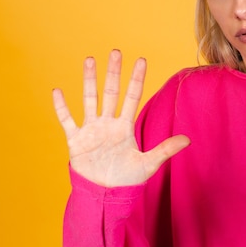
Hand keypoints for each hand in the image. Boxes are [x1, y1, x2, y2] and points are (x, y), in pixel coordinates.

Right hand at [53, 50, 189, 186]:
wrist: (105, 194)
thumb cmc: (127, 179)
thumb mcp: (148, 164)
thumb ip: (165, 149)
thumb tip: (188, 139)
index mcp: (125, 126)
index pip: (132, 96)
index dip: (136, 79)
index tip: (141, 60)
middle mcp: (108, 123)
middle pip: (111, 92)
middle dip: (114, 72)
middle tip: (116, 51)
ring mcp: (91, 130)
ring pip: (90, 99)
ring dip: (89, 80)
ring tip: (90, 60)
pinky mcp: (76, 140)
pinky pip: (67, 120)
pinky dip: (61, 107)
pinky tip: (57, 91)